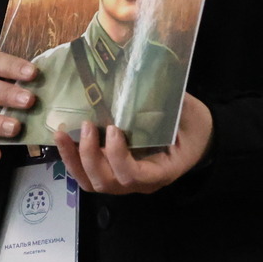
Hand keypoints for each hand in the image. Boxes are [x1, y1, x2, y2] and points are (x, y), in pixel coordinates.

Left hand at [54, 95, 211, 195]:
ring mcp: (125, 181)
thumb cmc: (194, 126)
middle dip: (91, 156)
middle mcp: (141, 183)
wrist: (199, 138)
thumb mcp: (189, 113)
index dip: (118, 156)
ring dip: (75, 160)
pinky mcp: (113, 173)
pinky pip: (88, 176)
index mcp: (162, 171)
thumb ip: (170, 103)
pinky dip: (72, 160)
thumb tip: (147, 78)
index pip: (134, 175)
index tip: (113, 129)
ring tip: (63, 134)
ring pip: (93, 183)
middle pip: (108, 183)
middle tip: (87, 125)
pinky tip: (63, 139)